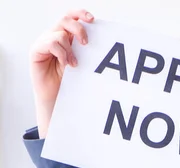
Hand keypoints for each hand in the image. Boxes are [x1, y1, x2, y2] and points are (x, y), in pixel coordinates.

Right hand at [30, 9, 93, 137]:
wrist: (57, 99)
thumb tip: (102, 40)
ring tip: (74, 65)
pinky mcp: (36, 50)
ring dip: (70, 49)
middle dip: (79, 29)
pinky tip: (65, 65)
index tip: (93, 20)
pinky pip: (50, 43)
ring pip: (59, 33)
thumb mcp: (82, 64)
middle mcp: (53, 36)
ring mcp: (43, 43)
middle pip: (65, 19)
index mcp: (66, 37)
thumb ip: (86, 51)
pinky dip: (61, 53)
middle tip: (86, 44)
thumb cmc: (70, 83)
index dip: (80, 14)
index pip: (71, 17)